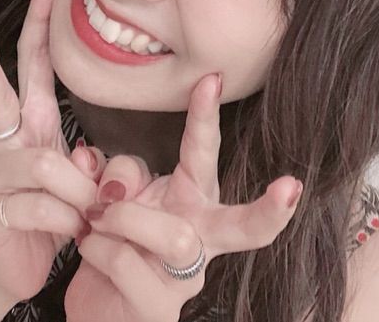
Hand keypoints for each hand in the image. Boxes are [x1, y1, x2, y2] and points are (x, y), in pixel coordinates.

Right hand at [0, 0, 102, 301]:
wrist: (21, 271)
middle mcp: (3, 144)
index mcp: (31, 126)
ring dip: (79, 192)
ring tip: (90, 215)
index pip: (34, 66)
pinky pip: (39, 206)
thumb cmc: (54, 216)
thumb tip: (86, 155)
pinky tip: (71, 233)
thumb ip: (85, 160)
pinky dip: (66, 220)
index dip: (39, 26)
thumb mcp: (79, 182)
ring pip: (45, 165)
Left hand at [65, 74, 302, 321]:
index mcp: (189, 201)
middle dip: (268, 210)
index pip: (202, 154)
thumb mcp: (108, 197)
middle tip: (290, 188)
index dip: (207, 117)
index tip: (211, 78)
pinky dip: (100, 247)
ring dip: (127, 218)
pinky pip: (130, 263)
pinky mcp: (159, 308)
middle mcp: (198, 238)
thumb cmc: (110, 243)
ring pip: (175, 236)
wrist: (93, 304)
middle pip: (241, 225)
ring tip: (95, 218)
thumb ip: (108, 175)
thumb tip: (89, 158)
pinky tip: (87, 248)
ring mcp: (184, 279)